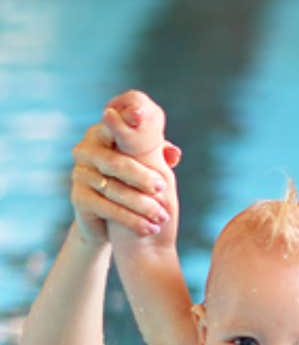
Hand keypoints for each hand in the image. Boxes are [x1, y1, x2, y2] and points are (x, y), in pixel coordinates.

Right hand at [70, 91, 181, 243]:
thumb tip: (174, 153)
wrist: (111, 225)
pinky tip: (148, 228)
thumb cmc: (133, 187)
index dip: (127, 118)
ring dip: (142, 204)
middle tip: (163, 188)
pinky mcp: (78, 198)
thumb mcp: (146, 168)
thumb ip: (157, 155)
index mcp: (103, 134)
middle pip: (117, 162)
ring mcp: (80, 173)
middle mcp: (86, 150)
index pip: (115, 123)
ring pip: (114, 188)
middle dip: (142, 177)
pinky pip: (108, 208)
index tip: (139, 116)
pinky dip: (131, 220)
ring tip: (162, 217)